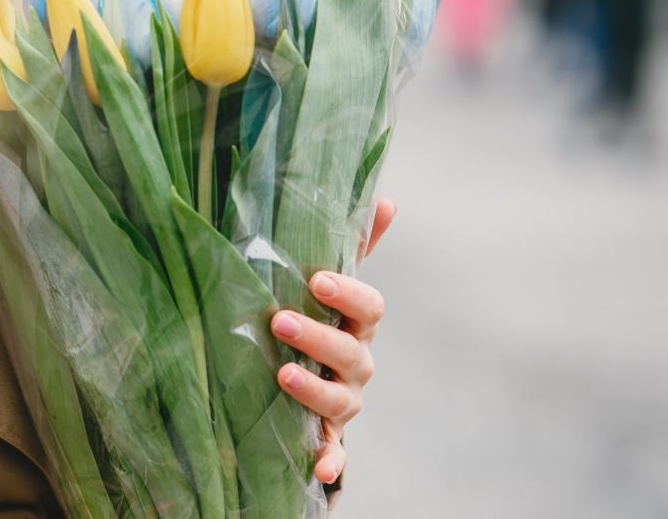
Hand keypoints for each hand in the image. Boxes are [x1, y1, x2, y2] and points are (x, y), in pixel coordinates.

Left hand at [269, 195, 396, 484]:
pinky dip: (329, 461)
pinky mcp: (327, 436)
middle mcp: (357, 364)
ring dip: (314, 390)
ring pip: (341, 400)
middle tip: (280, 320)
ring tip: (282, 375)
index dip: (347, 293)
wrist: (310, 383)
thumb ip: (354, 245)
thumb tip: (388, 198)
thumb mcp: (331, 286)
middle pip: (351, 352)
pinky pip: (333, 452)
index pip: (368, 307)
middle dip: (318, 336)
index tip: (317, 279)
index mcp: (357, 326)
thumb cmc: (319, 320)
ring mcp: (345, 402)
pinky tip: (317, 469)